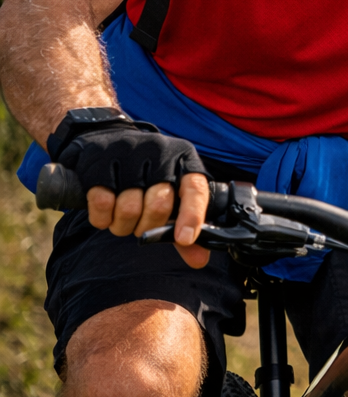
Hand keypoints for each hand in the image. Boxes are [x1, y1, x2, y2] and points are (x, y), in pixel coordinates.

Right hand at [52, 119, 210, 267]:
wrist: (103, 136)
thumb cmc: (143, 173)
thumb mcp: (170, 191)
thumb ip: (184, 225)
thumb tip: (199, 260)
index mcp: (184, 160)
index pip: (195, 188)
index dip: (192, 216)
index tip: (184, 239)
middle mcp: (160, 153)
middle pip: (160, 205)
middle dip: (148, 226)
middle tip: (140, 227)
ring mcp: (129, 153)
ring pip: (129, 207)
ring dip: (123, 225)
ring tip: (122, 219)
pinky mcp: (100, 160)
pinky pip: (102, 202)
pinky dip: (102, 217)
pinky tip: (104, 212)